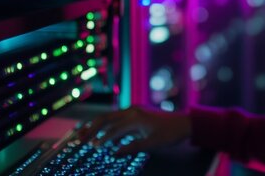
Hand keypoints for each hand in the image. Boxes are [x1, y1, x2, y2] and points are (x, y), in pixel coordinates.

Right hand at [77, 106, 191, 154]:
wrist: (185, 123)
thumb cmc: (170, 134)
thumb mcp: (152, 144)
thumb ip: (132, 148)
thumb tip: (114, 153)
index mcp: (135, 118)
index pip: (112, 130)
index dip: (101, 139)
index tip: (91, 147)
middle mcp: (132, 111)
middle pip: (106, 119)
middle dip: (92, 128)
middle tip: (80, 139)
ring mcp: (134, 110)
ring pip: (110, 117)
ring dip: (97, 126)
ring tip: (85, 135)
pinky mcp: (136, 113)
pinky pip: (117, 118)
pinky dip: (108, 126)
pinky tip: (103, 135)